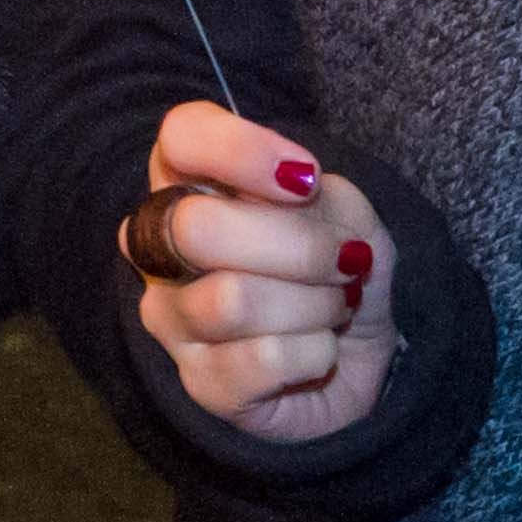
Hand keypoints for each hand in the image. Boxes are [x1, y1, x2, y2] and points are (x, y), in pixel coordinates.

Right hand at [124, 99, 397, 444]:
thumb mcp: (350, 218)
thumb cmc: (338, 275)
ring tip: (332, 310)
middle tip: (344, 263)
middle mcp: (160, 248)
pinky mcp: (200, 383)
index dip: (240, 150)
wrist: (360, 362)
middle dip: (297, 247)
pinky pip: (262, 358)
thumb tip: (295, 187)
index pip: (180, 137)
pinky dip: (316, 353)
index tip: (305, 181)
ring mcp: (171, 319)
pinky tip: (318, 353)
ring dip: (315, 305)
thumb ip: (322, 194)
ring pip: (233, 300)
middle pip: (196, 228)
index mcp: (190, 184)